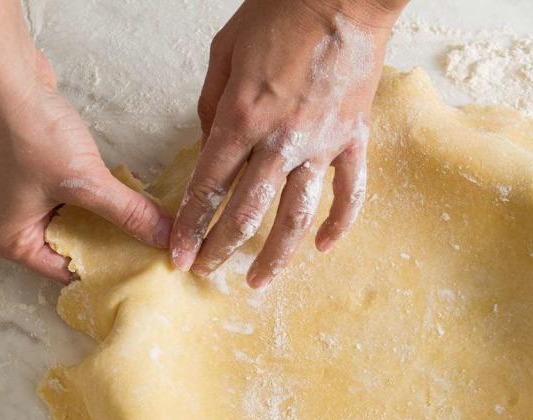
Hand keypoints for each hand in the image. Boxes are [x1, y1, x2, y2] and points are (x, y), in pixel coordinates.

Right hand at [0, 50, 173, 282]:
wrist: (1, 72)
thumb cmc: (26, 130)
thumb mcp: (84, 181)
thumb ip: (129, 213)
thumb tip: (167, 237)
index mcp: (10, 241)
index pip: (69, 271)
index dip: (110, 270)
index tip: (147, 268)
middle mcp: (11, 224)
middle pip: (75, 247)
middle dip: (115, 243)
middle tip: (156, 248)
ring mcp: (22, 198)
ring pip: (79, 220)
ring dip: (112, 218)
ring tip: (152, 225)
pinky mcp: (36, 173)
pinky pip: (76, 197)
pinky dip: (102, 196)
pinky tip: (135, 195)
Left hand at [172, 0, 403, 288]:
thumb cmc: (281, 12)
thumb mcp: (226, 51)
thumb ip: (213, 104)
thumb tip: (213, 146)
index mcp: (242, 118)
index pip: (209, 187)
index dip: (191, 225)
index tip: (179, 254)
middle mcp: (280, 141)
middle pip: (247, 212)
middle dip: (222, 248)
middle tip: (208, 271)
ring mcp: (321, 145)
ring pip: (297, 215)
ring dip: (276, 255)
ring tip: (259, 281)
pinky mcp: (353, 140)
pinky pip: (350, 193)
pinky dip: (339, 224)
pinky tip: (323, 248)